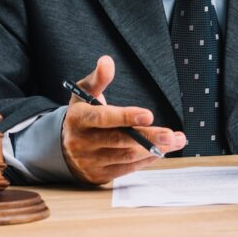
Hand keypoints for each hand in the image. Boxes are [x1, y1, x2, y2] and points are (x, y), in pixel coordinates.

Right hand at [61, 55, 186, 184]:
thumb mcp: (84, 93)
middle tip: (171, 135)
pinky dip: (146, 159)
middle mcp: (82, 142)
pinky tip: (161, 151)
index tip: (148, 115)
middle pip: (119, 140)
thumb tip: (107, 61)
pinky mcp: (99, 175)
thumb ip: (99, 78)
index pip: (103, 118)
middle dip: (148, 137)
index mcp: (78, 119)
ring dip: (154, 149)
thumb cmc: (82, 114)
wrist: (62, 147)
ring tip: (175, 141)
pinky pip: (127, 168)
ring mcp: (90, 161)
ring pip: (126, 156)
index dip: (126, 117)